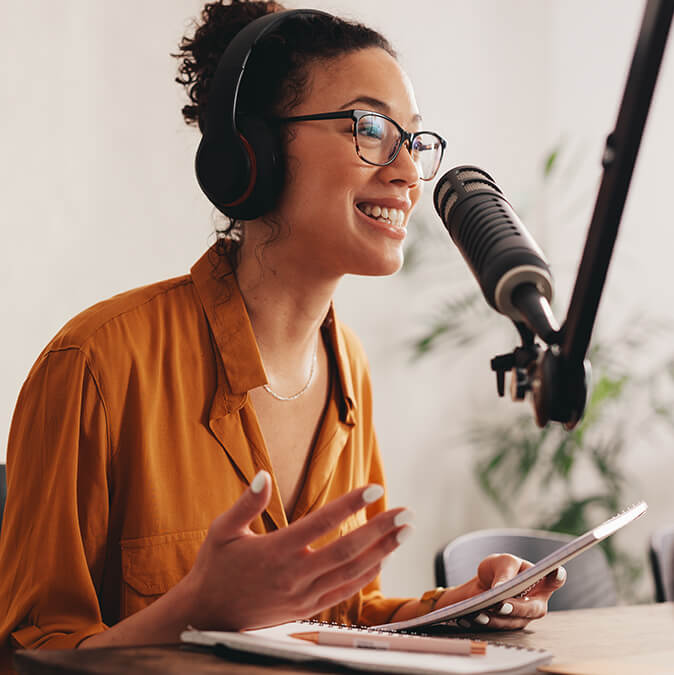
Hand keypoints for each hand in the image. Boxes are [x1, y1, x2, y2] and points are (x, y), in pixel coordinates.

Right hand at [180, 471, 412, 630]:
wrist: (207, 615)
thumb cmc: (215, 568)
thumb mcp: (222, 531)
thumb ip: (246, 503)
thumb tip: (263, 475)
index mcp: (275, 551)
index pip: (321, 523)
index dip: (350, 505)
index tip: (374, 488)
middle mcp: (294, 575)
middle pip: (347, 550)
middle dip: (381, 530)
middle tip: (406, 512)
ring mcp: (303, 596)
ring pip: (352, 573)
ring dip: (382, 551)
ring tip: (404, 532)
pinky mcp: (307, 609)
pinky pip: (344, 592)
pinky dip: (367, 575)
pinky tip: (383, 559)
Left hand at [435, 554, 565, 630]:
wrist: (483, 584)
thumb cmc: (499, 569)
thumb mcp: (501, 563)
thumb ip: (504, 573)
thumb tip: (501, 589)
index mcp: (541, 581)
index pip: (555, 579)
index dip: (557, 577)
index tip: (555, 571)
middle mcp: (537, 601)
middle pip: (534, 609)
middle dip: (517, 608)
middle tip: (502, 604)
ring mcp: (525, 616)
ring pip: (514, 621)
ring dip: (497, 618)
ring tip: (480, 612)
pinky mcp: (510, 625)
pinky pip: (499, 628)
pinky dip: (485, 622)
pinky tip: (472, 617)